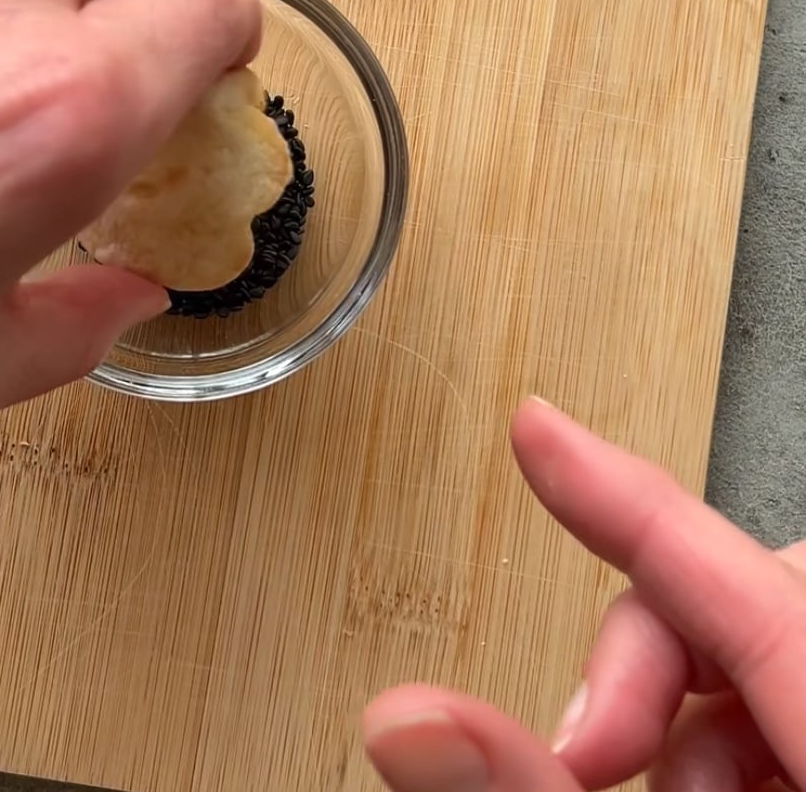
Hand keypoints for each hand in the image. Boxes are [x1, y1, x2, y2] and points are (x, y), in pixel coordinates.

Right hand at [362, 398, 805, 791]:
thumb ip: (530, 789)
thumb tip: (411, 720)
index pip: (727, 566)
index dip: (612, 489)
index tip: (535, 425)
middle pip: (744, 585)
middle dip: (640, 658)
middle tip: (581, 758)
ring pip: (756, 633)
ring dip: (671, 706)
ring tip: (633, 790)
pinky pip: (778, 682)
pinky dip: (712, 725)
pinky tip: (693, 791)